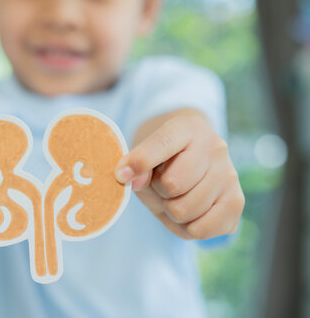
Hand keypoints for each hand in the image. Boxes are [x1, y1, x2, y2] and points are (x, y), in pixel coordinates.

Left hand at [114, 112, 244, 239]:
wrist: (194, 161)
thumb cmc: (162, 161)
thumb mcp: (144, 158)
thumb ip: (135, 165)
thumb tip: (132, 180)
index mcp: (187, 129)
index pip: (162, 144)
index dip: (140, 161)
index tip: (122, 174)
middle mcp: (215, 148)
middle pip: (172, 185)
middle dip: (159, 191)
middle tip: (163, 185)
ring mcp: (230, 175)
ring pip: (185, 211)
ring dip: (172, 211)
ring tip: (176, 197)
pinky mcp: (237, 203)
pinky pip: (201, 231)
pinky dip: (188, 228)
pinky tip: (191, 212)